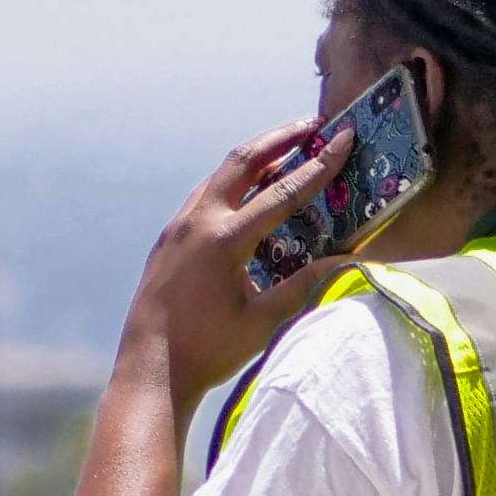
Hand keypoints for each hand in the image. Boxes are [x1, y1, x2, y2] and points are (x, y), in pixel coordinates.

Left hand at [122, 122, 345, 404]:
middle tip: (312, 126)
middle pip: (244, 160)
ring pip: (220, 174)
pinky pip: (204, 195)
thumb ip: (304, 285)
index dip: (319, 164)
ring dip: (255, 157)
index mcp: (225, 240)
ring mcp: (179, 226)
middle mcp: (199, 222)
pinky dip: (232, 182)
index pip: (282, 191)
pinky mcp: (169, 238)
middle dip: (281, 138)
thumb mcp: (262, 320)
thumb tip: (344, 261)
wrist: (150, 369)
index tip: (343, 138)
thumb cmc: (208, 350)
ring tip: (285, 149)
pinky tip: (247, 191)